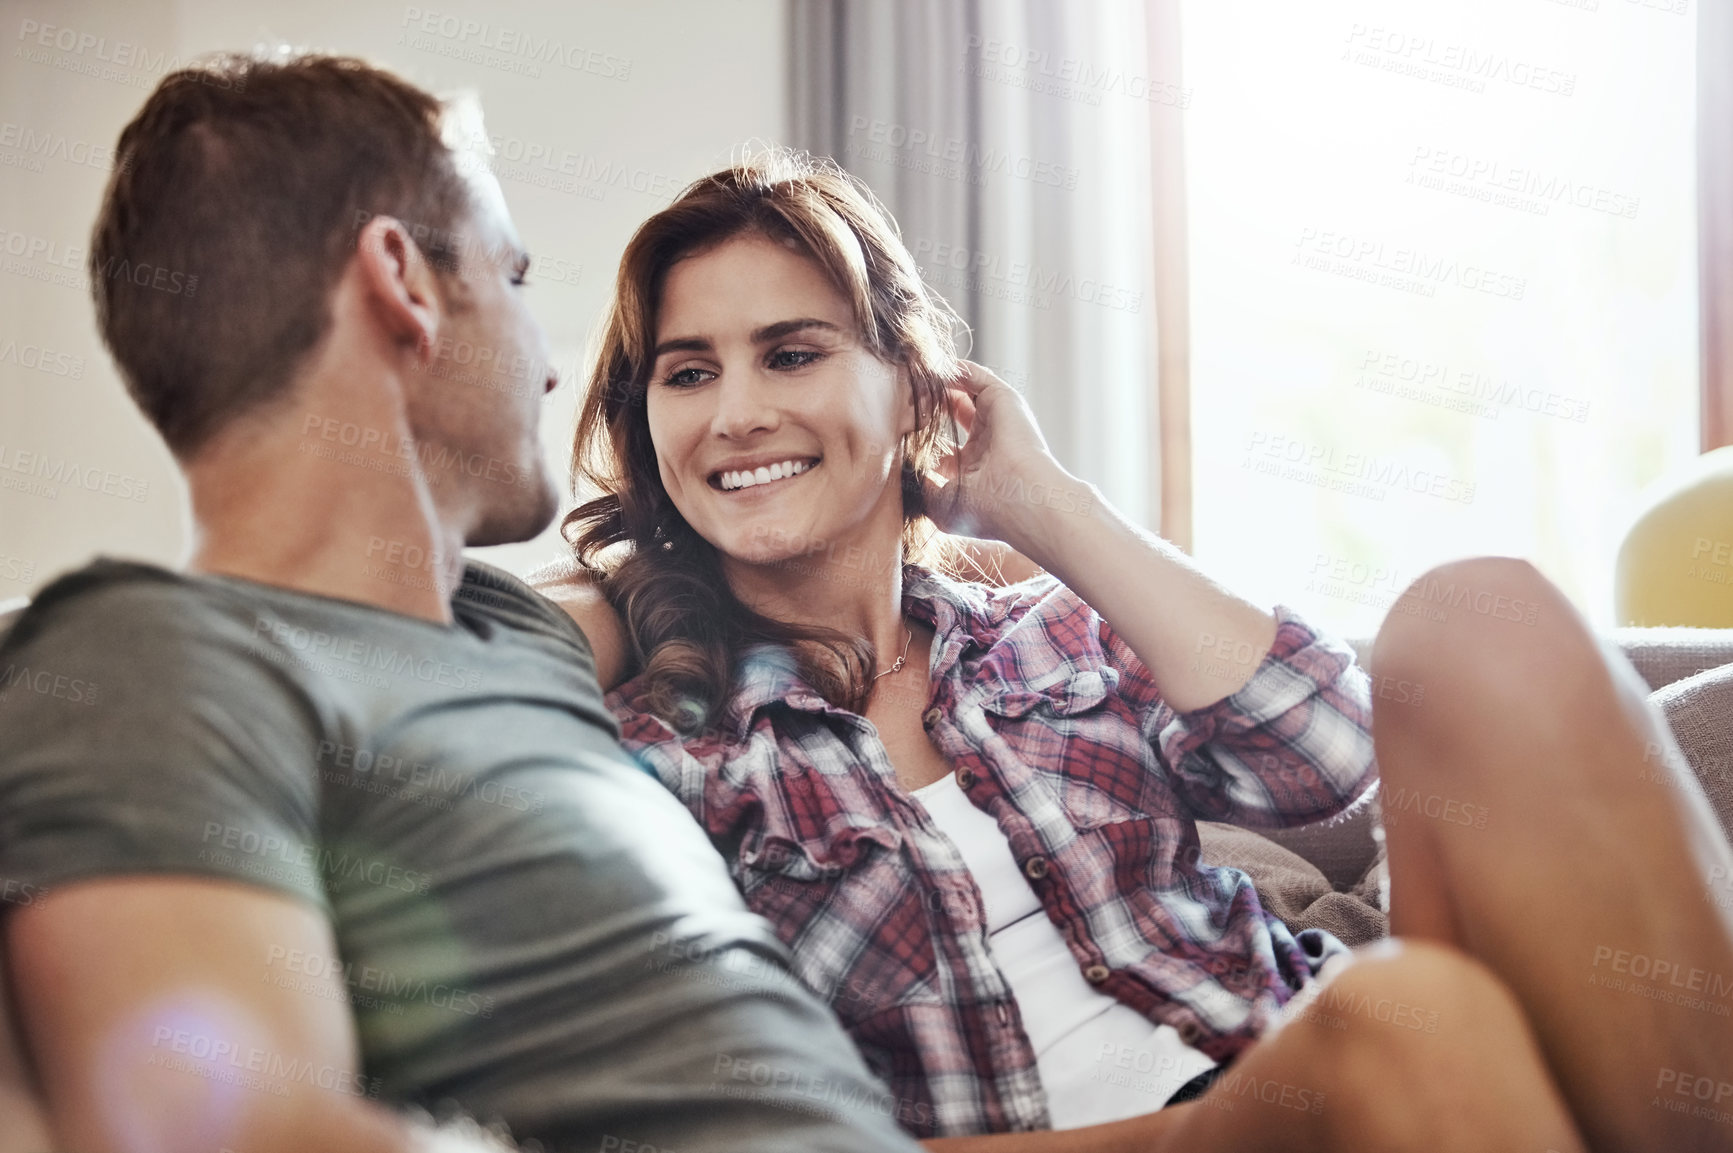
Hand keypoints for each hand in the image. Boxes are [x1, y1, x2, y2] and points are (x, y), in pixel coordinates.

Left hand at [918, 361, 1088, 556]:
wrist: (1020, 499)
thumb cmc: (983, 510)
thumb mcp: (940, 504)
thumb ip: (919, 482)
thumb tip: (903, 463)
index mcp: (973, 470)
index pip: (943, 446)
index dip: (919, 437)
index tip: (894, 430)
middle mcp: (986, 443)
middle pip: (952, 414)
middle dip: (927, 406)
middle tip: (901, 400)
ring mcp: (996, 420)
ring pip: (962, 392)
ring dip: (937, 385)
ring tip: (910, 381)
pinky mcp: (1002, 399)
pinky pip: (973, 375)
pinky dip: (952, 370)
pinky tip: (929, 371)